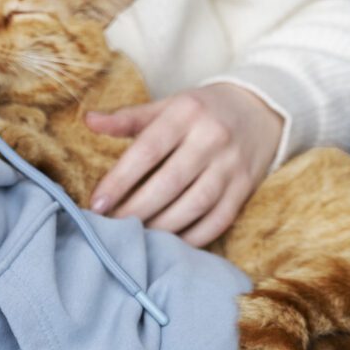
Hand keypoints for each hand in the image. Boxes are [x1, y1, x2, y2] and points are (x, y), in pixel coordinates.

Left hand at [84, 83, 284, 246]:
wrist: (259, 109)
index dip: (120, 179)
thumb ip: (128, 117)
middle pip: (170, 182)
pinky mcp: (246, 187)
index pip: (147, 149)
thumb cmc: (201, 111)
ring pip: (195, 204)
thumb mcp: (168, 106)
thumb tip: (89, 120)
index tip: (97, 203)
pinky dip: (194, 237)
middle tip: (111, 227)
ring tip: (138, 237)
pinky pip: (219, 219)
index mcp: (186, 112)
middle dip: (136, 209)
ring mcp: (232, 165)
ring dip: (163, 226)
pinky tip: (171, 244)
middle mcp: (211, 137)